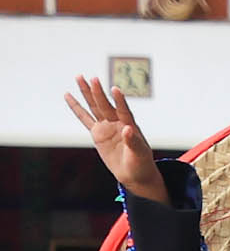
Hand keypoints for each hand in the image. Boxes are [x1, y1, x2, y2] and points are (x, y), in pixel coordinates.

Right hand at [66, 77, 166, 201]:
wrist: (134, 174)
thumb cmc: (141, 163)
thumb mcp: (140, 154)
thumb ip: (133, 141)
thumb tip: (128, 128)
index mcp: (130, 126)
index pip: (124, 111)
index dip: (120, 101)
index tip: (115, 89)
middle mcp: (117, 122)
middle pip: (105, 105)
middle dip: (98, 92)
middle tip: (92, 78)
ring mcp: (106, 126)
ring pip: (94, 107)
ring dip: (87, 93)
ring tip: (79, 77)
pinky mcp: (97, 133)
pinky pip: (84, 118)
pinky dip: (76, 108)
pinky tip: (68, 96)